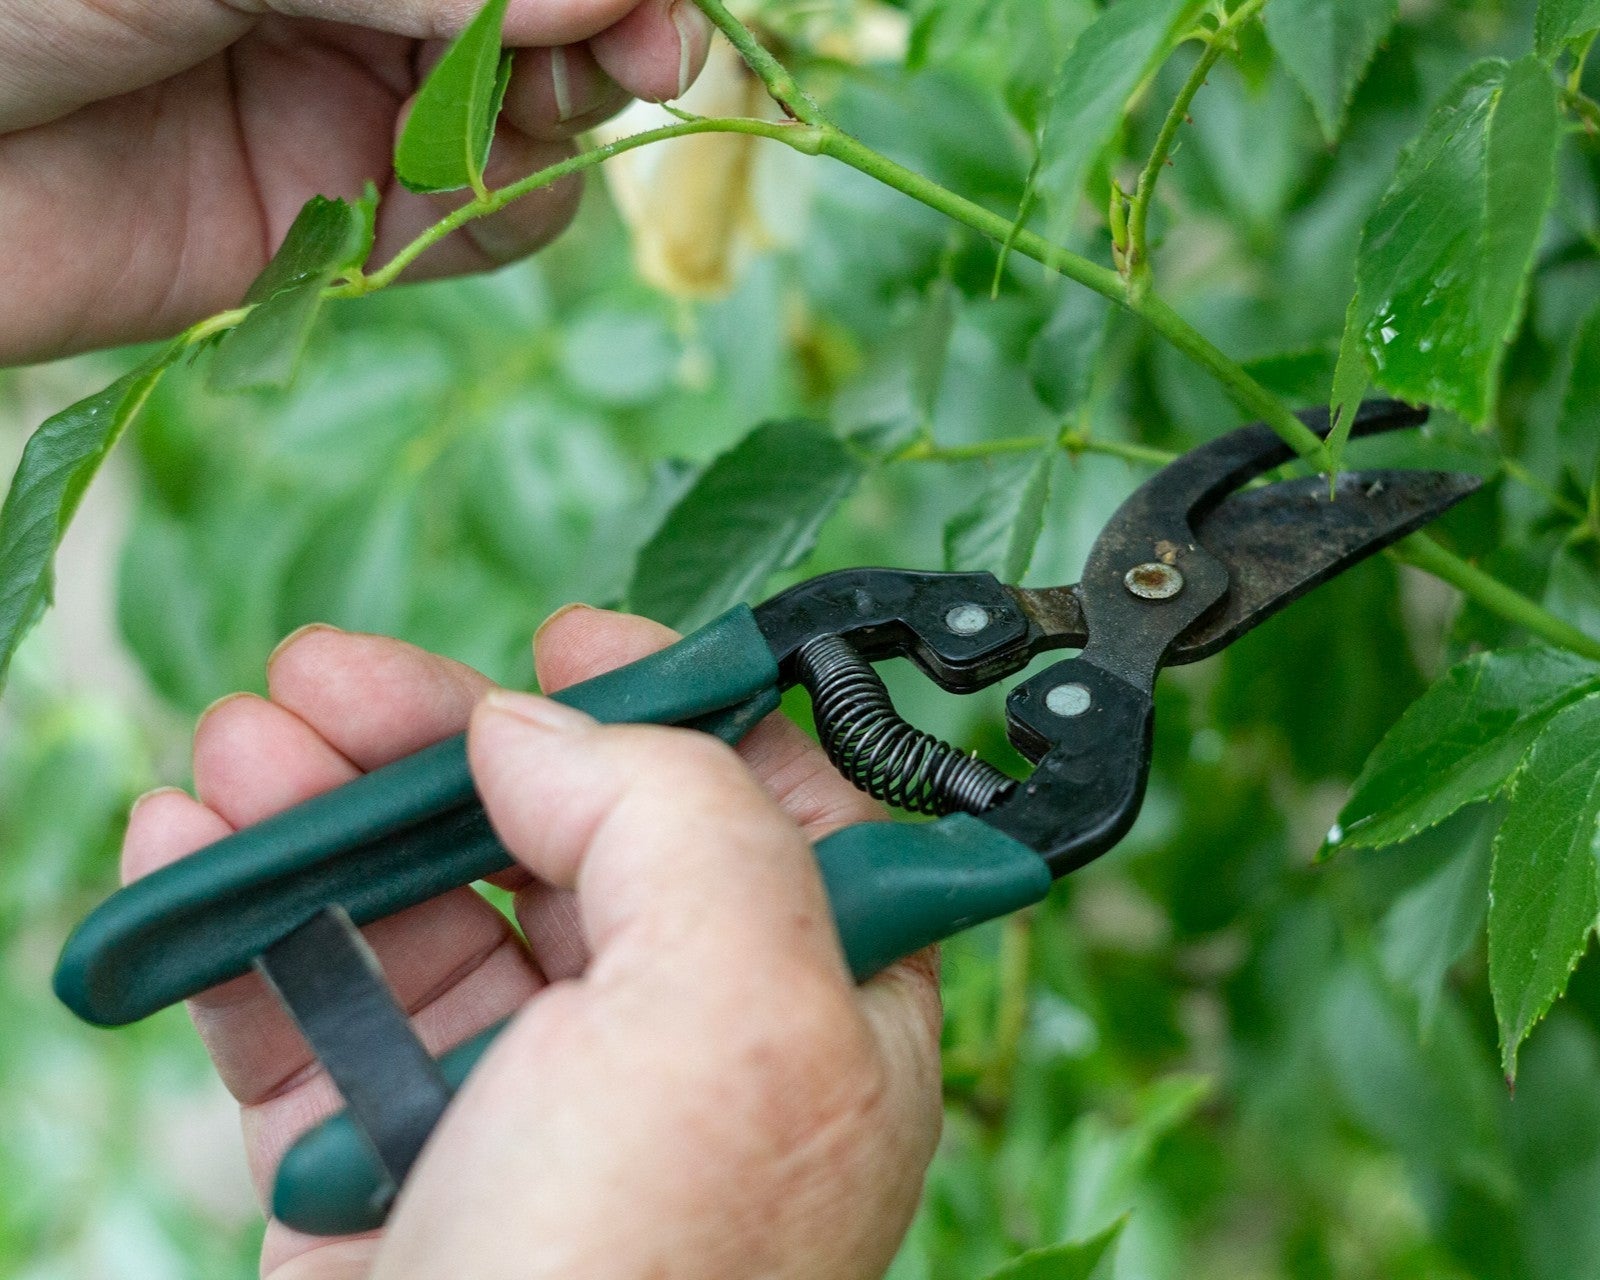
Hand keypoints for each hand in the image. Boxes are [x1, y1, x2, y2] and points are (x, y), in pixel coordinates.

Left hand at [0, 1, 712, 364]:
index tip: (654, 9)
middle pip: (554, 15)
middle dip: (611, 36)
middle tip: (639, 61)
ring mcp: (352, 101)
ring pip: (532, 120)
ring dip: (557, 127)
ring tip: (514, 132)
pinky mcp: (337, 224)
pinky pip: (473, 226)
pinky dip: (499, 217)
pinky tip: (459, 202)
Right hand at [121, 606, 942, 1278]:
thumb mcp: (731, 1014)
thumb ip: (677, 816)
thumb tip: (543, 727)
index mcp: (818, 1003)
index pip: (771, 800)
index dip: (676, 702)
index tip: (572, 643)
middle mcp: (685, 1043)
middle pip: (567, 831)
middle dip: (440, 739)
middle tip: (331, 677)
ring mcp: (531, 1099)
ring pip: (425, 901)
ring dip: (319, 810)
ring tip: (236, 746)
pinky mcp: (393, 1154)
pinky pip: (316, 1002)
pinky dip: (246, 923)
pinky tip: (186, 852)